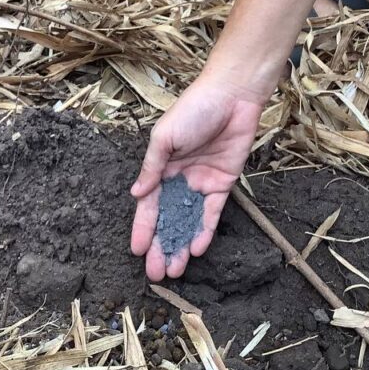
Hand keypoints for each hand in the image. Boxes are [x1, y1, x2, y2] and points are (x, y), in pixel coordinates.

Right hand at [129, 74, 263, 280]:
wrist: (232, 96)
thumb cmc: (193, 109)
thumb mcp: (165, 137)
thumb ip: (152, 168)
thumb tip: (136, 195)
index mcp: (160, 168)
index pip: (149, 205)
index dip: (143, 229)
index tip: (137, 251)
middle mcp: (179, 179)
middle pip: (168, 219)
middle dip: (161, 245)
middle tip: (156, 273)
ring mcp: (201, 184)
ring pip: (189, 221)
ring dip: (181, 244)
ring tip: (175, 269)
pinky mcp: (224, 185)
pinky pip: (212, 213)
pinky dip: (205, 231)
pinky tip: (197, 249)